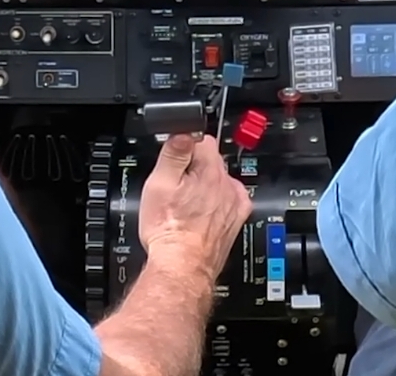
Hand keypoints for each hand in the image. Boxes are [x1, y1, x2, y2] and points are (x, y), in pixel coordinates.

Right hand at [138, 134, 251, 281]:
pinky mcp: (235, 219)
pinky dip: (215, 201)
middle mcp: (228, 184)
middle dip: (192, 167)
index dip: (182, 147)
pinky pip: (226, 198)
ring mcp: (234, 203)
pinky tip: (200, 212)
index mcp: (210, 169)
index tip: (173, 161)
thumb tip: (184, 128)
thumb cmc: (169, 229)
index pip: (200, 138)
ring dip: (203, 185)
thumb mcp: (159, 183)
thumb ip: (173, 151)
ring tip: (185, 203)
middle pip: (209, 159)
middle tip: (175, 186)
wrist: (182, 267)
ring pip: (217, 179)